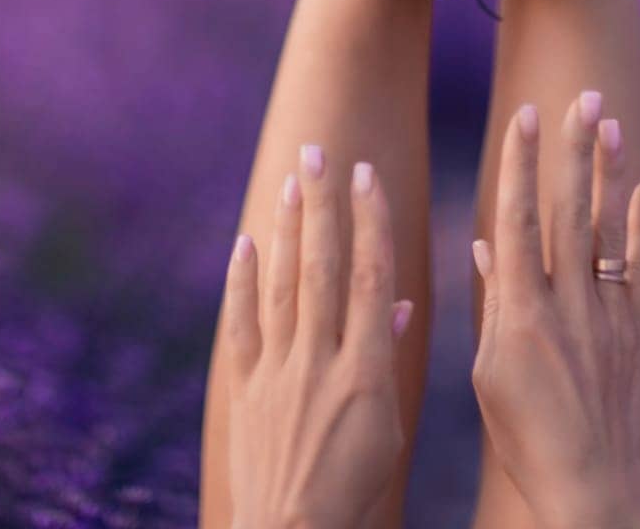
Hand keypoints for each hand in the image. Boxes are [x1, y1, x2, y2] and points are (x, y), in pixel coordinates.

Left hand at [224, 147, 413, 528]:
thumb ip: (389, 358)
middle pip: (322, 266)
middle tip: (319, 151)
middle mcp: (320, 361)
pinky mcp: (245, 388)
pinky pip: (241, 324)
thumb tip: (398, 303)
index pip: (371, 277)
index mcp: (366, 370)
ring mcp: (278, 372)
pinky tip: (244, 243)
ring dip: (287, 227)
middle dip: (322, 204)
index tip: (367, 174)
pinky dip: (241, 281)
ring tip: (291, 180)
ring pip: (283, 284)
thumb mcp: (389, 428)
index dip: (369, 221)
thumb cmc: (354, 488)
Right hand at [471, 95, 639, 528]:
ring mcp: (604, 312)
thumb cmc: (525, 436)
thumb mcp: (489, 370)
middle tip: (578, 96)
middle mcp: (565, 301)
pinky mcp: (634, 329)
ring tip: (608, 120)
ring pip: (605, 227)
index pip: (517, 218)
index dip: (521, 163)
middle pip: (567, 209)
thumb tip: (487, 245)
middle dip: (570, 149)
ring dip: (605, 170)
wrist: (590, 485)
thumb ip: (493, 302)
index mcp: (519, 310)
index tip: (524, 114)